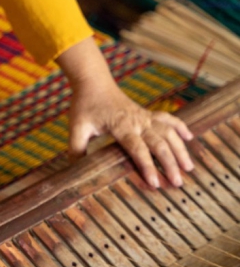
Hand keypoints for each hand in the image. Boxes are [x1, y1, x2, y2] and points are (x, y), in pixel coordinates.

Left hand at [68, 81, 193, 187]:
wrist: (94, 83)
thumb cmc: (84, 106)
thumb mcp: (76, 129)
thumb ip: (77, 150)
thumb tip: (76, 171)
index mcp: (121, 126)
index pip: (138, 149)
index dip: (147, 166)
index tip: (155, 183)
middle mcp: (138, 121)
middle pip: (159, 143)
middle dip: (170, 163)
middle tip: (177, 183)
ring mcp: (145, 116)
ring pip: (169, 132)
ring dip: (180, 149)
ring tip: (189, 167)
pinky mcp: (147, 113)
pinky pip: (168, 119)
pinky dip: (180, 126)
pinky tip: (189, 137)